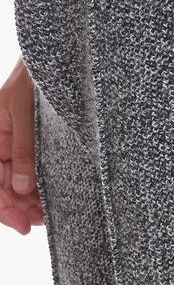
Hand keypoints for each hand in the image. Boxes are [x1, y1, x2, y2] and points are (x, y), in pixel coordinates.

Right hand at [0, 58, 43, 233]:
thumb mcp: (28, 116)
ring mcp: (16, 143)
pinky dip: (37, 187)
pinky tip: (48, 199)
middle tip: (39, 224)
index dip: (3, 207)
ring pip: (16, 183)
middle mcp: (0, 141)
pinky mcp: (33, 142)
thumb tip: (19, 187)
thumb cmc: (37, 79)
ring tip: (47, 216)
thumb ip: (24, 151)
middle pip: (2, 186)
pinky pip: (30, 171)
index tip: (22, 226)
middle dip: (18, 208)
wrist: (57, 59)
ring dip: (29, 202)